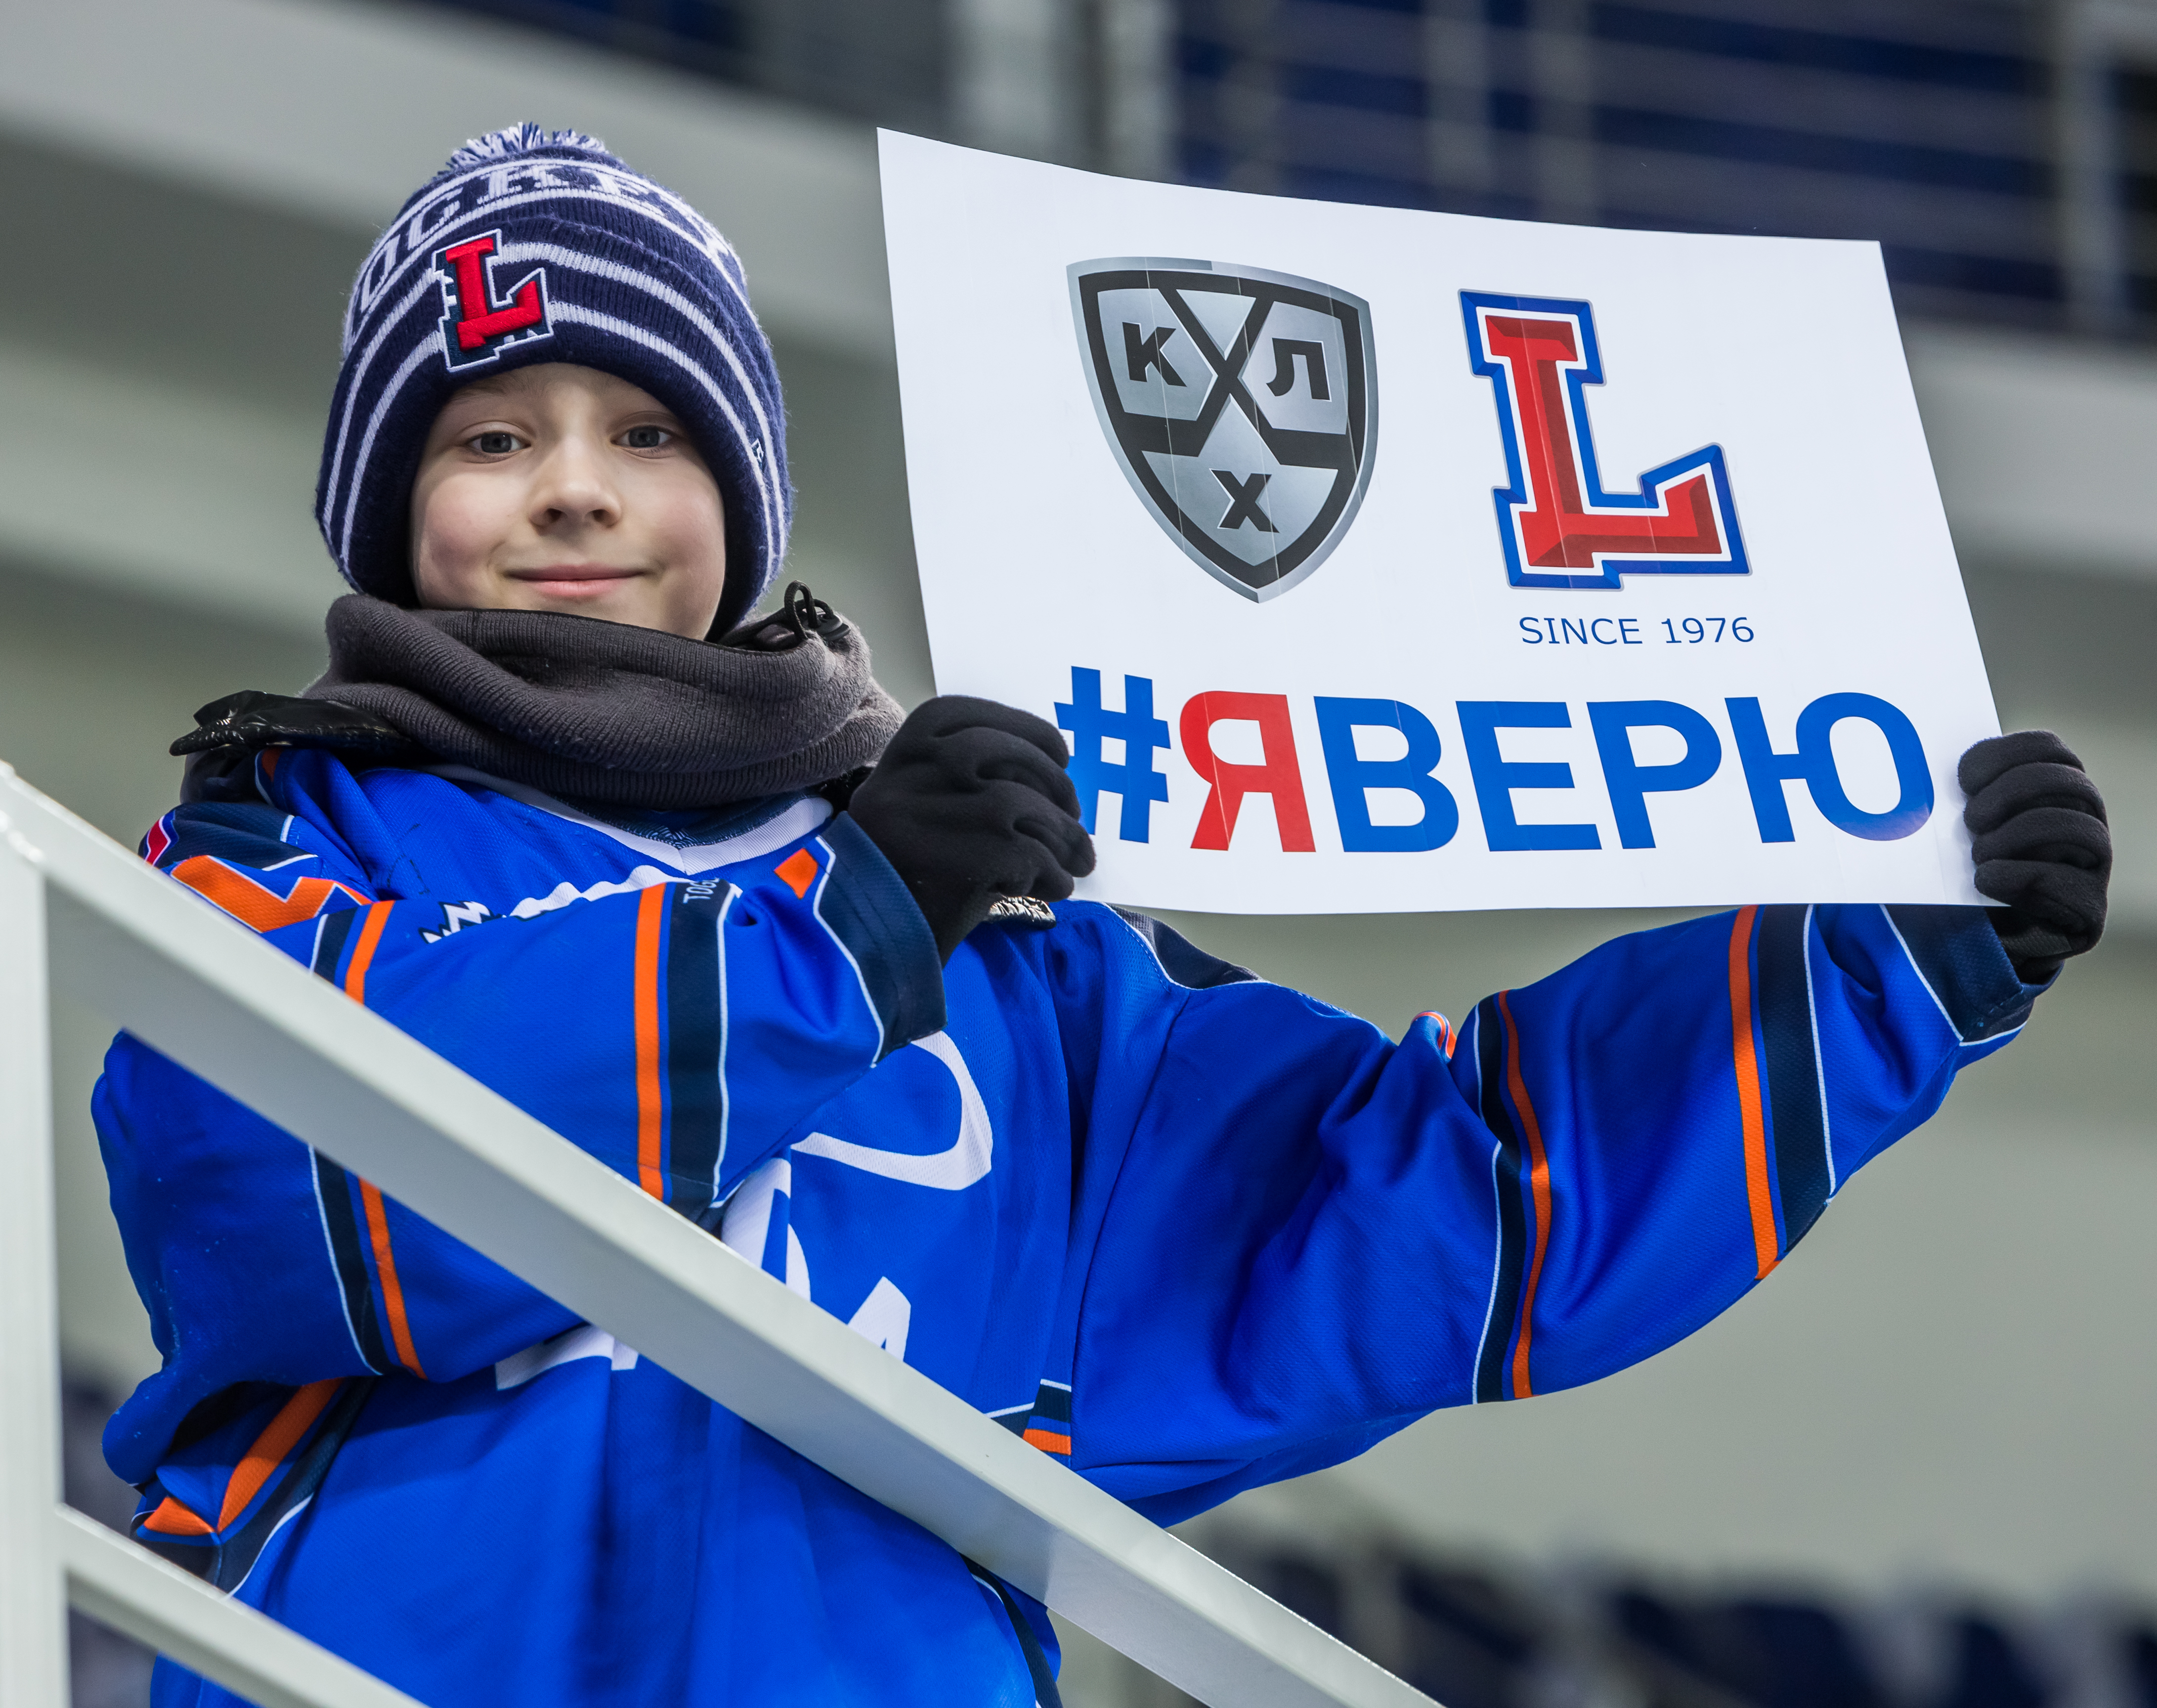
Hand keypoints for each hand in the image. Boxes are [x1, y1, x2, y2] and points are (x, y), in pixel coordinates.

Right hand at [846, 696, 1095, 962]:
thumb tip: (1052, 777)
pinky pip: (1025, 855)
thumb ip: (972, 780)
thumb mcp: (925, 808)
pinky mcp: (949, 863)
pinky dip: (1053, 873)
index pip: (967, 714)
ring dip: (1063, 836)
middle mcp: (905, 776)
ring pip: (1020, 804)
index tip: (1059, 755)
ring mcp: (924, 817)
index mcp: (898, 754)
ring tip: (1075, 861)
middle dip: (1052, 781)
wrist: (868, 941)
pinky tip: (1053, 888)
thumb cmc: (910, 874)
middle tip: (1073, 813)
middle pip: (999, 751)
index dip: (1024, 730)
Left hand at [1960, 730, 2109, 980]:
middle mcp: (2082, 823)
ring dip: (2021, 834)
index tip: (1963, 779)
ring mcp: (2092, 868)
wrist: (1965, 945)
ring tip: (1979, 854)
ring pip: (2081, 828)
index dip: (2009, 752)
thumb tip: (1919, 766)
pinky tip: (1986, 880)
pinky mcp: (2087, 913)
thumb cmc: (1953, 877)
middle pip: (2070, 782)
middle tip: (1970, 818)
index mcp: (2052, 792)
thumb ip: (1952, 800)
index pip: (2050, 748)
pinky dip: (2023, 877)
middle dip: (2014, 792)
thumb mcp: (1949, 833)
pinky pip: (2072, 886)